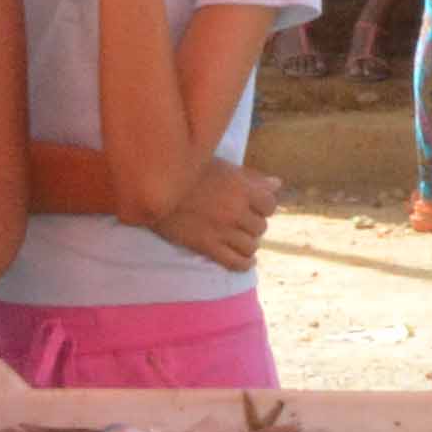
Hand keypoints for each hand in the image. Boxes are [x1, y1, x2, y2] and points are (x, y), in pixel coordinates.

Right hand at [152, 158, 282, 273]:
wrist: (154, 187)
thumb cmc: (188, 172)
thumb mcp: (222, 168)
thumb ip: (251, 178)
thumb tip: (277, 184)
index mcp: (240, 188)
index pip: (270, 205)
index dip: (264, 207)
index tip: (255, 207)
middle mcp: (235, 211)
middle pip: (260, 227)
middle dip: (253, 225)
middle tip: (243, 223)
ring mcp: (222, 230)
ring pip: (251, 246)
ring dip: (248, 244)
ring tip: (241, 240)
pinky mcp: (207, 245)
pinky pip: (235, 262)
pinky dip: (244, 264)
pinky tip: (245, 260)